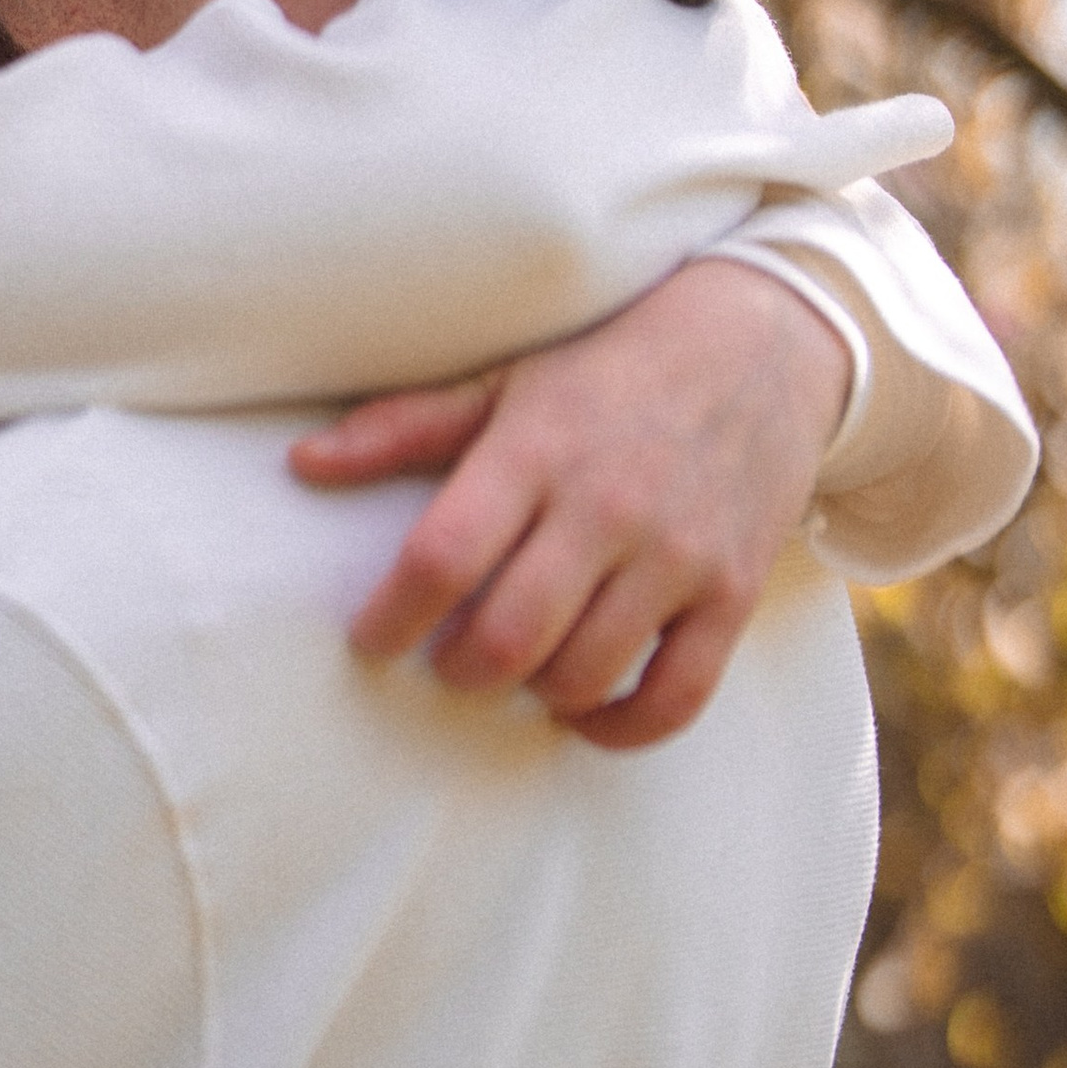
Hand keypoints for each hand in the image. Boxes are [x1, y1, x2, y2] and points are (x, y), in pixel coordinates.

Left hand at [289, 258, 852, 749]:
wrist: (764, 340)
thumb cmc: (610, 366)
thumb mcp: (506, 380)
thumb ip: (405, 428)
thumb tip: (302, 464)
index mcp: (537, 447)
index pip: (443, 556)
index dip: (390, 616)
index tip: (370, 638)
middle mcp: (608, 505)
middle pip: (508, 636)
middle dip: (457, 670)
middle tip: (444, 660)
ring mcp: (678, 553)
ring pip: (584, 673)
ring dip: (532, 691)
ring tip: (515, 666)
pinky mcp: (732, 591)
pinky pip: (675, 697)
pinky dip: (620, 727)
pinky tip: (583, 710)